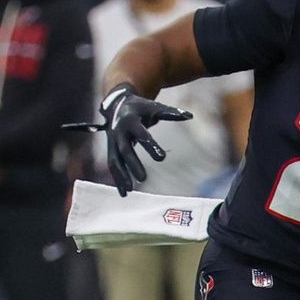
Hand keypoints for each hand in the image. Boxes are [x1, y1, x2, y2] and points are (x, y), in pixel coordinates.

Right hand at [73, 84, 191, 195]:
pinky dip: (117, 179)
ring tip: (130, 190)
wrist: (116, 105)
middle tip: (144, 179)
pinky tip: (124, 194)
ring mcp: (112, 142)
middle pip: (125, 150)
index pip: (141, 134)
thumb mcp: (154, 108)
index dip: (150, 145)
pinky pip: (113, 166)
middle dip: (133, 164)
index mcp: (131, 121)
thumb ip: (171, 113)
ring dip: (121, 176)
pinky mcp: (111, 150)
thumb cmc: (141, 108)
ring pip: (115, 161)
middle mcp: (119, 132)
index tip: (162, 158)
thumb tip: (189, 116)